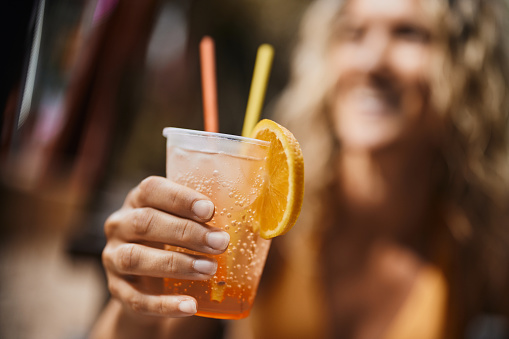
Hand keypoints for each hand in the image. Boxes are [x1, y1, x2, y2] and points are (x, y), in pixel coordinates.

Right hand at [102, 176, 229, 317]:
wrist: (149, 279)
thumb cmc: (176, 240)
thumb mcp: (186, 222)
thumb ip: (209, 218)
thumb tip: (264, 223)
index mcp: (138, 200)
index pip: (151, 189)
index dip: (179, 198)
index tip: (209, 209)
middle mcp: (120, 224)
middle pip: (145, 222)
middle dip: (186, 233)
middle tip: (220, 243)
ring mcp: (113, 257)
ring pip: (135, 258)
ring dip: (176, 264)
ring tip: (209, 270)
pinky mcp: (117, 289)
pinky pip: (136, 299)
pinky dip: (164, 304)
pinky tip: (190, 307)